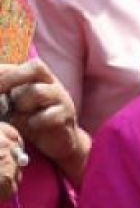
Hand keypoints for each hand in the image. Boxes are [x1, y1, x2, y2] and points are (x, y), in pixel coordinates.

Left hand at [0, 60, 89, 185]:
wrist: (58, 141)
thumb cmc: (31, 120)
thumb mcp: (14, 104)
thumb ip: (5, 94)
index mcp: (39, 78)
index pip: (22, 65)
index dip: (4, 72)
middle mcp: (52, 84)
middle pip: (36, 67)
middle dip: (12, 78)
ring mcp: (61, 99)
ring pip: (38, 92)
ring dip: (22, 103)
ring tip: (19, 114)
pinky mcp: (66, 116)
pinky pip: (49, 115)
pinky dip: (36, 121)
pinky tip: (32, 125)